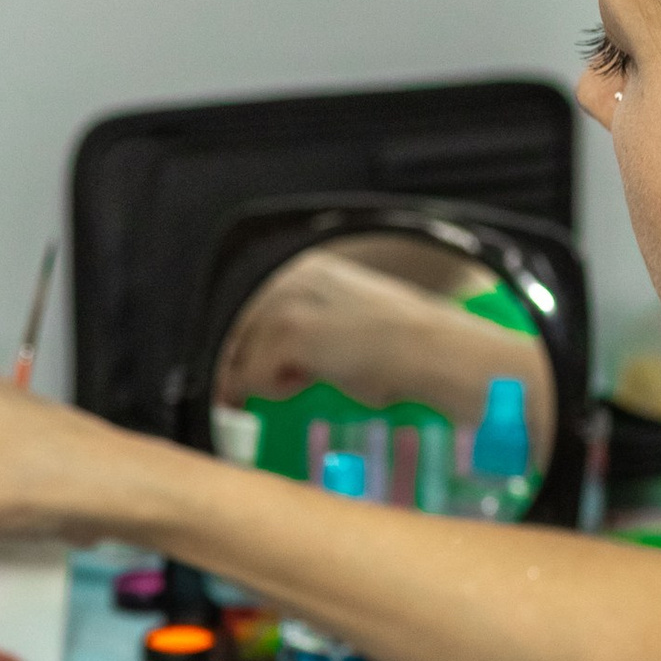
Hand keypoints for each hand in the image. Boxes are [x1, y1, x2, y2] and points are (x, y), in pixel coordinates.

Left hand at [215, 254, 551, 439]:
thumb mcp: (340, 320)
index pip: (244, 312)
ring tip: (307, 378)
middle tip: (256, 391)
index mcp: (303, 270)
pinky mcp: (289, 334)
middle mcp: (288, 279)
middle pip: (233, 334)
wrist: (427, 349)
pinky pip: (252, 378)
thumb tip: (264, 357)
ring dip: (266, 379)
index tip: (238, 374)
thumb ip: (301, 327)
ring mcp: (285, 304)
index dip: (239, 348)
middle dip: (239, 367)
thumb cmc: (396, 344)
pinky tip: (310, 381)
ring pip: (240, 358)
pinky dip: (275, 391)